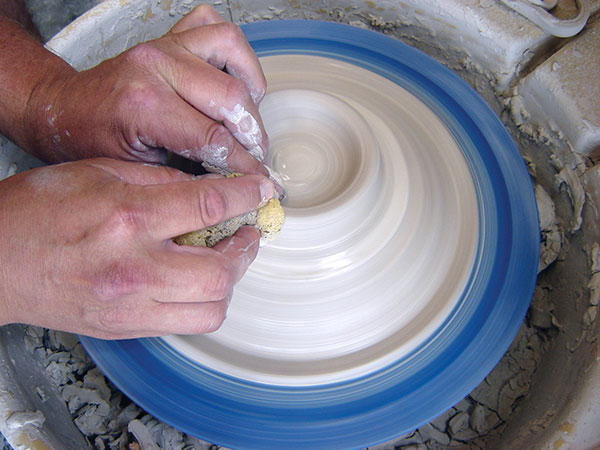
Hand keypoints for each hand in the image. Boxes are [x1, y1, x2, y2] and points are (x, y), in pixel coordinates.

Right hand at [0, 158, 274, 338]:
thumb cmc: (36, 210)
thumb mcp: (99, 172)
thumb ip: (159, 180)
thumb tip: (205, 189)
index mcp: (126, 218)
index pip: (208, 206)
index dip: (246, 196)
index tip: (262, 192)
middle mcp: (133, 268)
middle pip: (222, 272)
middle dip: (246, 249)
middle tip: (246, 231)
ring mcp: (129, 306)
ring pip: (211, 310)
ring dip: (229, 281)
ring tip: (224, 257)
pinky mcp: (125, 328)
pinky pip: (185, 324)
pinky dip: (203, 302)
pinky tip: (195, 278)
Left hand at [24, 5, 268, 175]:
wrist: (64, 109)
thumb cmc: (95, 141)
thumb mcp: (140, 170)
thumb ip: (189, 171)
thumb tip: (235, 181)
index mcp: (144, 105)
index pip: (215, 138)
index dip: (245, 165)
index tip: (260, 182)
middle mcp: (156, 66)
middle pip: (232, 96)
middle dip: (252, 134)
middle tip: (254, 155)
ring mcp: (163, 44)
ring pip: (231, 46)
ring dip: (249, 84)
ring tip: (246, 114)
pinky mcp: (168, 36)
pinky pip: (212, 25)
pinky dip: (231, 50)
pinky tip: (230, 78)